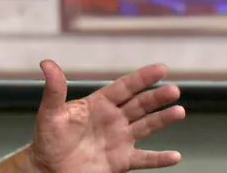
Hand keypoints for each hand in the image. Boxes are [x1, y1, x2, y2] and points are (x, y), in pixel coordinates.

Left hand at [28, 60, 185, 172]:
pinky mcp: (121, 161)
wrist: (48, 169)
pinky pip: (144, 159)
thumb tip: (47, 64)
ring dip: (163, 120)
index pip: (125, 87)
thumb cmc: (47, 140)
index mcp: (99, 104)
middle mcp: (113, 119)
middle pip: (140, 105)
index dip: (142, 78)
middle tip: (174, 90)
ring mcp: (119, 140)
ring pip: (146, 127)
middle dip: (157, 97)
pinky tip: (175, 156)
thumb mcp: (50, 113)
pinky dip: (160, 159)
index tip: (161, 69)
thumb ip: (54, 89)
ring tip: (179, 112)